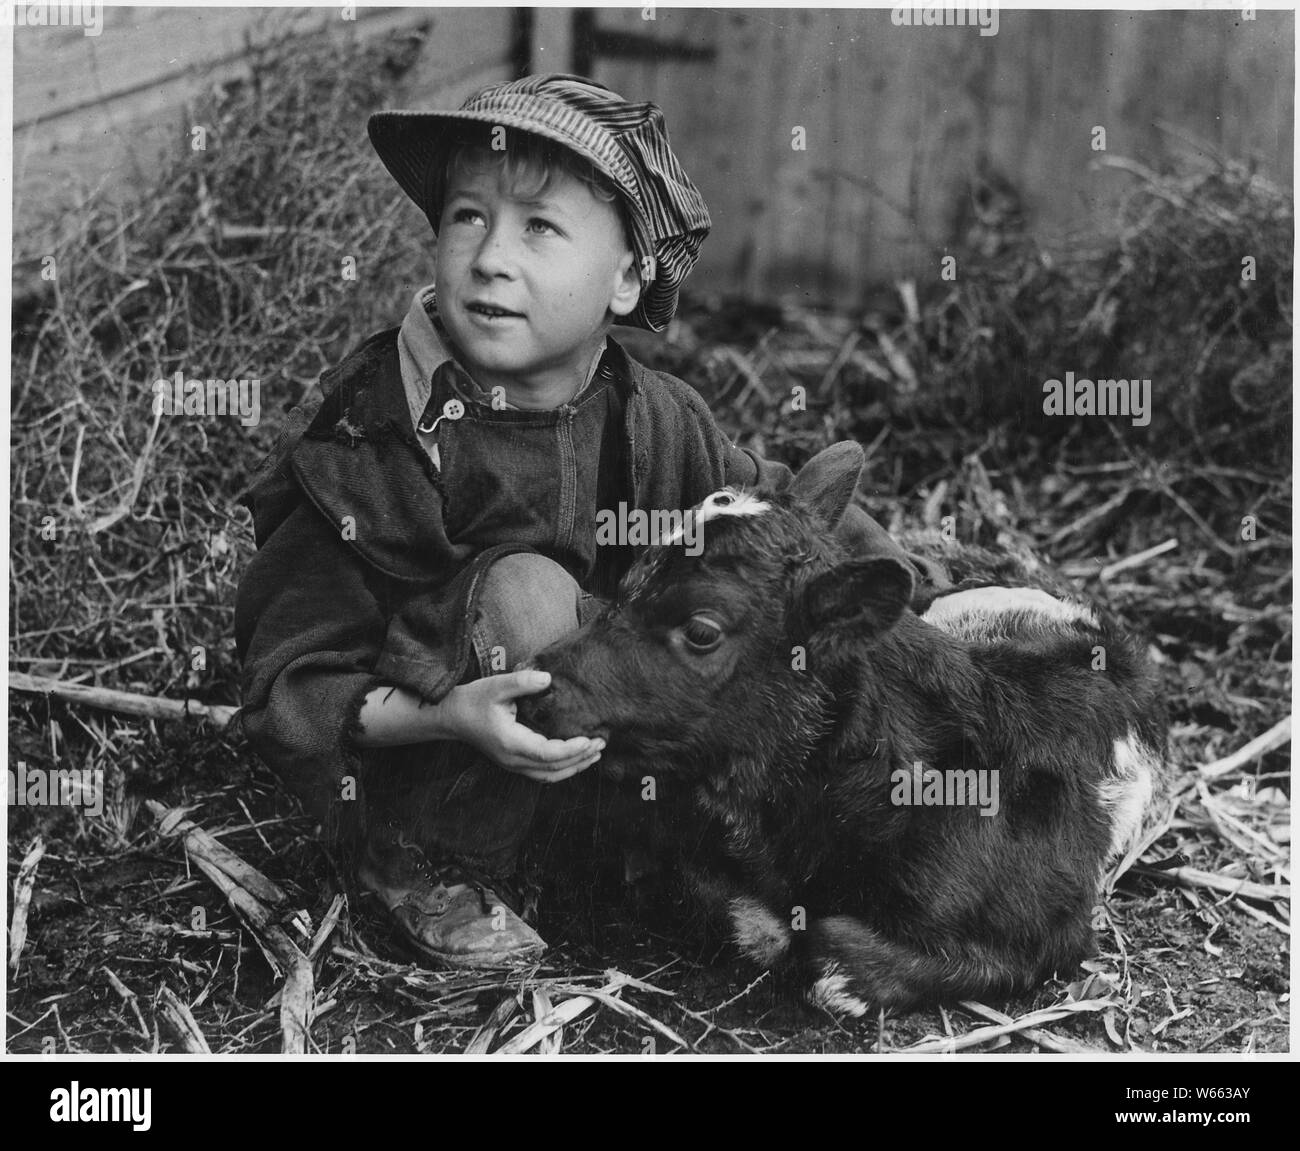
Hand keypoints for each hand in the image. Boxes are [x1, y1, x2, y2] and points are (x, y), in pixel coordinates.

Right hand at [440, 670, 603, 782]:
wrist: (452, 717)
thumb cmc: (474, 700)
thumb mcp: (496, 685)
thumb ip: (522, 681)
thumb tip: (547, 678)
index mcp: (511, 743)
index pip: (547, 754)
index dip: (571, 750)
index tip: (590, 739)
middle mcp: (513, 759)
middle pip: (553, 769)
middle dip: (580, 759)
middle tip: (601, 743)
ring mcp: (512, 764)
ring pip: (549, 776)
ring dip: (574, 767)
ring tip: (595, 754)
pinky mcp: (513, 763)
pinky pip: (542, 774)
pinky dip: (562, 769)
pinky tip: (575, 758)